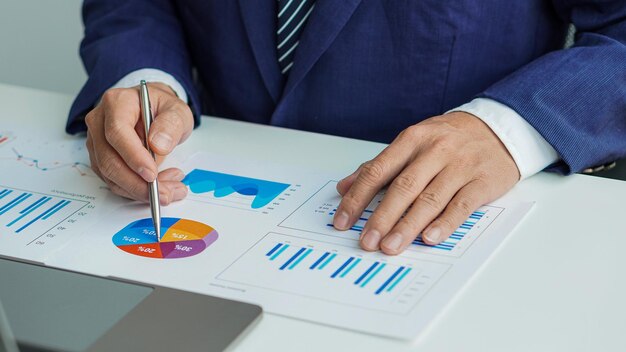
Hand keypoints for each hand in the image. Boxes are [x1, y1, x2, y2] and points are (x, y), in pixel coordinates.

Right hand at [85, 82, 192, 204]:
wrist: (154, 109)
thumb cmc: (163, 108)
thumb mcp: (177, 111)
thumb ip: (171, 125)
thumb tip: (159, 145)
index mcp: (117, 103)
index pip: (117, 132)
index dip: (133, 157)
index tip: (152, 174)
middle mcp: (100, 121)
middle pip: (109, 159)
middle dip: (137, 183)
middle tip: (165, 193)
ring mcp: (96, 141)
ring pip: (110, 175)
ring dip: (139, 189)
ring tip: (170, 189)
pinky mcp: (100, 158)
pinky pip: (113, 181)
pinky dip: (135, 189)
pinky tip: (159, 185)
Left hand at [333, 112, 519, 254]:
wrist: (498, 129)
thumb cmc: (449, 139)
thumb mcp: (412, 143)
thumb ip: (379, 166)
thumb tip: (344, 188)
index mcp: (412, 140)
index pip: (378, 171)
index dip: (358, 198)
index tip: (343, 221)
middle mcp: (434, 151)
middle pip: (403, 187)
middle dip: (382, 217)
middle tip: (367, 241)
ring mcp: (460, 166)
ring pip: (430, 199)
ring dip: (408, 226)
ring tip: (391, 246)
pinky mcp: (482, 182)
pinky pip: (461, 205)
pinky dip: (444, 223)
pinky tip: (429, 238)